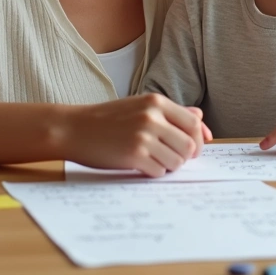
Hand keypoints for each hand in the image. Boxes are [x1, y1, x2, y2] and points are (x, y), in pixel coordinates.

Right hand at [62, 94, 207, 177]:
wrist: (73, 128)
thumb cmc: (107, 119)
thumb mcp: (140, 107)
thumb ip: (171, 113)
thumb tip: (201, 119)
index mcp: (156, 102)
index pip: (193, 123)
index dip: (198, 140)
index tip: (194, 149)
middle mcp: (152, 117)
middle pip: (189, 145)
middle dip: (184, 157)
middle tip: (171, 158)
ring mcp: (143, 136)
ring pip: (177, 161)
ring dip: (169, 166)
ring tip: (154, 161)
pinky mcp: (134, 155)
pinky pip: (159, 171)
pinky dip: (154, 172)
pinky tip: (142, 166)